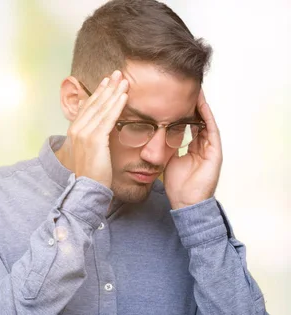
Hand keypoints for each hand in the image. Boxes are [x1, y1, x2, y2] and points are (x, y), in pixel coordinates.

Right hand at [66, 70, 128, 187]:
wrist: (88, 188)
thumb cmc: (92, 172)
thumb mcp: (90, 150)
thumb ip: (93, 136)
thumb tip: (102, 127)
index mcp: (74, 130)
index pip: (88, 106)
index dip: (98, 92)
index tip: (107, 81)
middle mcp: (77, 129)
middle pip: (95, 103)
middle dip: (107, 87)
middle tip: (118, 73)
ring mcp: (84, 134)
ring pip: (102, 108)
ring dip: (114, 92)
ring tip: (124, 80)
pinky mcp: (94, 139)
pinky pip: (108, 119)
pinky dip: (116, 106)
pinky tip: (124, 96)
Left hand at [163, 89, 222, 208]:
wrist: (186, 203)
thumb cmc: (177, 185)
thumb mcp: (167, 160)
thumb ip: (163, 147)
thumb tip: (149, 136)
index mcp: (192, 147)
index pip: (188, 123)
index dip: (181, 110)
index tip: (172, 96)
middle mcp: (203, 145)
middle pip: (198, 119)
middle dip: (192, 103)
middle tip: (185, 86)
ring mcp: (210, 148)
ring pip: (206, 120)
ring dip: (201, 105)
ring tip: (195, 89)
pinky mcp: (215, 152)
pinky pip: (211, 130)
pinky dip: (207, 117)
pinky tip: (202, 104)